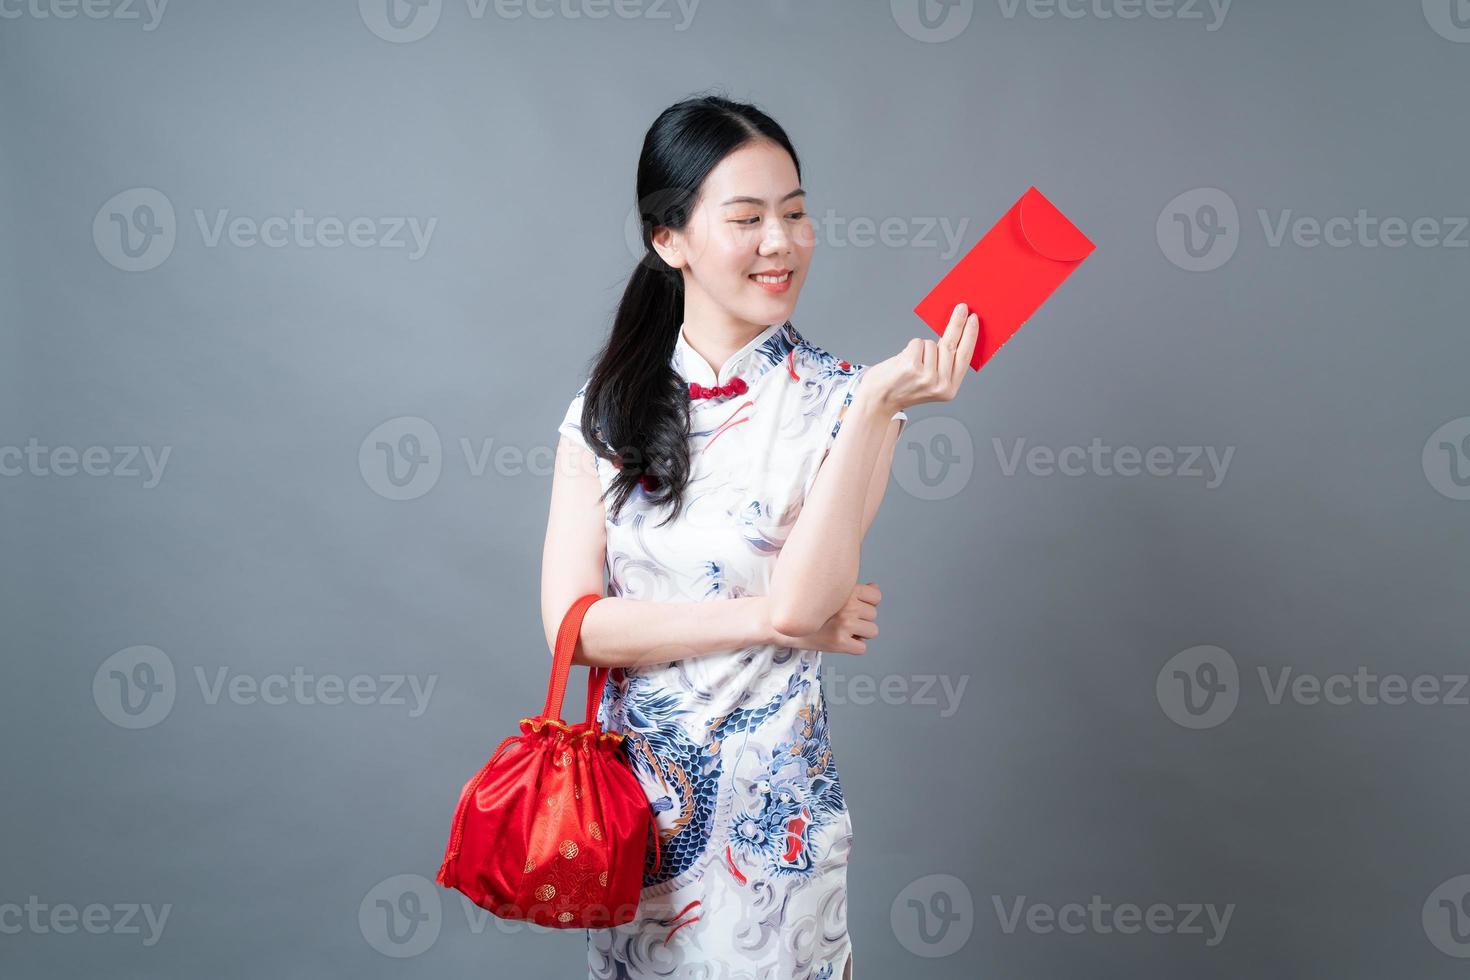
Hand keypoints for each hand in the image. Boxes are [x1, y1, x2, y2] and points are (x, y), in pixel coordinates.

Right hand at [772, 582, 881, 654]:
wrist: (780, 623)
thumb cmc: (804, 607)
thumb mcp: (828, 592)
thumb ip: (854, 590)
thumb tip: (875, 588)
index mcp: (845, 590)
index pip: (876, 597)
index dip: (867, 603)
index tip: (854, 607)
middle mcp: (847, 606)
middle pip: (873, 615)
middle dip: (861, 619)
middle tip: (842, 620)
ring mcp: (844, 625)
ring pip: (872, 631)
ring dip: (860, 633)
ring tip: (842, 630)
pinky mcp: (839, 642)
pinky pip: (862, 648)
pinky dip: (853, 647)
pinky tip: (839, 641)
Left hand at [858, 302, 979, 413]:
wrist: (879, 400)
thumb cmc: (903, 387)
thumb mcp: (931, 383)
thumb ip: (945, 365)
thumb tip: (954, 334)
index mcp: (949, 389)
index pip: (965, 357)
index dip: (970, 336)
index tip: (974, 319)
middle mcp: (940, 385)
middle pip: (951, 345)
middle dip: (957, 323)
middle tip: (961, 308)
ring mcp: (927, 376)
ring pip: (931, 343)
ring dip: (921, 348)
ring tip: (912, 363)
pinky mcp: (912, 367)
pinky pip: (917, 343)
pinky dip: (910, 348)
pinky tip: (904, 361)